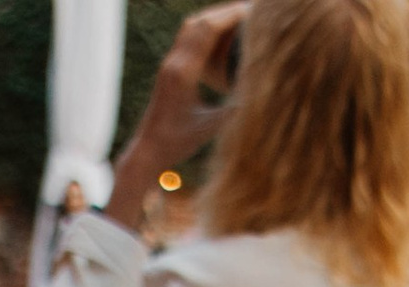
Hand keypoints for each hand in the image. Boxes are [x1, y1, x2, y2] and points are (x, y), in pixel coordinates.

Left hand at [106, 6, 248, 230]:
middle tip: (249, 11)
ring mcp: (168, 63)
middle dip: (225, 12)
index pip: (208, 29)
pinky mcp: (168, 68)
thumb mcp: (210, 127)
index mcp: (184, 73)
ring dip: (214, 18)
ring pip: (191, 26)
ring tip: (237, 18)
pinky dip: (204, 29)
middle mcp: (173, 62)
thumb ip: (234, 110)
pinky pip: (186, 37)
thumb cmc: (178, 143)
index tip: (252, 12)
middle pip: (200, 21)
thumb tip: (261, 96)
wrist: (147, 150)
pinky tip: (220, 35)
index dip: (231, 16)